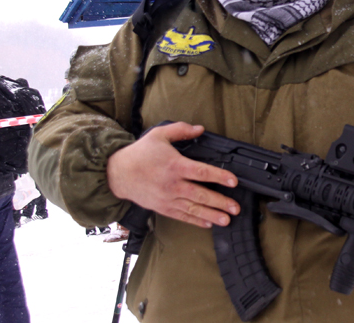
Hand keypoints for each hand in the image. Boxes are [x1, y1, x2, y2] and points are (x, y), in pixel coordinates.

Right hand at [107, 122, 239, 228]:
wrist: (117, 174)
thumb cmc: (139, 154)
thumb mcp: (159, 135)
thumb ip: (181, 130)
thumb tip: (200, 129)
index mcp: (175, 165)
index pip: (202, 172)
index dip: (220, 176)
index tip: (234, 181)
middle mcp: (173, 184)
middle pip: (201, 195)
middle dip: (220, 202)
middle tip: (235, 208)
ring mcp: (168, 198)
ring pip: (193, 209)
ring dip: (211, 215)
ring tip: (226, 220)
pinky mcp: (162, 208)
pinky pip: (181, 216)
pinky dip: (195, 221)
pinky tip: (208, 224)